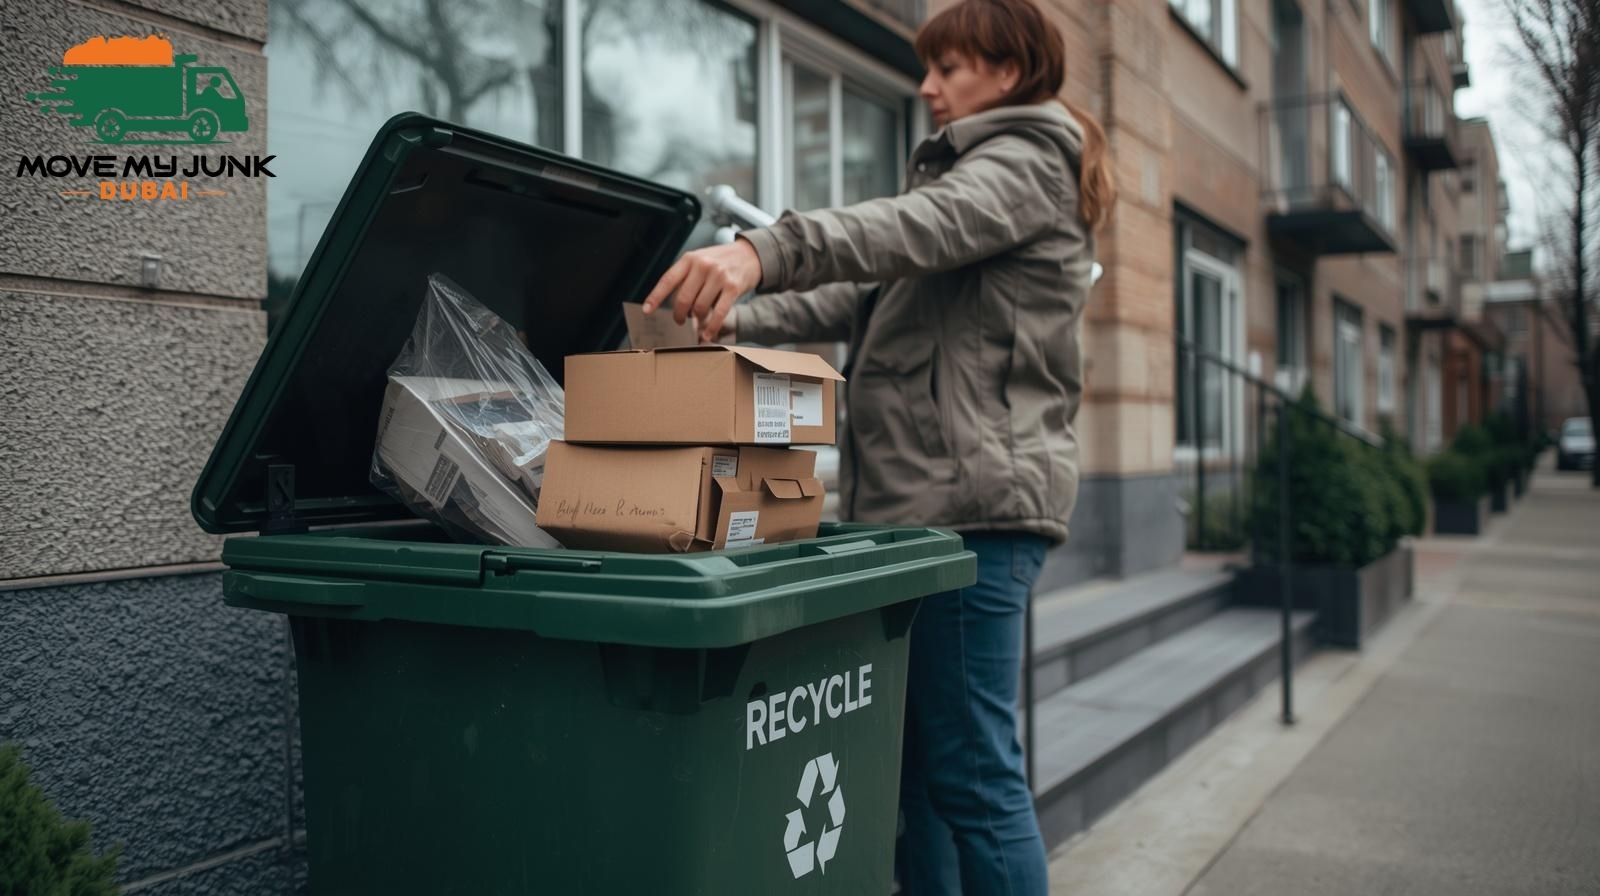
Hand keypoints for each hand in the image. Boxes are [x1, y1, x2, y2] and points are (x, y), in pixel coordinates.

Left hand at [641, 238, 761, 342]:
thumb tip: (675, 304)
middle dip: (679, 315)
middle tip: (681, 320)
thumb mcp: (700, 260)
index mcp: (690, 259)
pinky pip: (718, 313)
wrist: (749, 254)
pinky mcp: (733, 287)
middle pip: (683, 299)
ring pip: (700, 308)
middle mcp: (703, 266)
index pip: (668, 280)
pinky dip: (711, 327)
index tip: (647, 310)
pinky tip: (708, 334)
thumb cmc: (720, 261)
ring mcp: (719, 276)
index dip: (655, 297)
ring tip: (698, 319)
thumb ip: (686, 277)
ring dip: (696, 319)